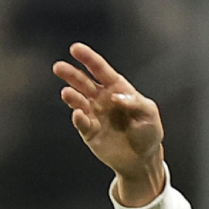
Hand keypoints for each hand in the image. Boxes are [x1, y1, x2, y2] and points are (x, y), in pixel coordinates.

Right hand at [54, 42, 166, 205]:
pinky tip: (78, 113)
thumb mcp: (149, 113)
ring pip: (78, 101)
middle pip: (83, 82)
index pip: (101, 70)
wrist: (143, 159)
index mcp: (117, 89)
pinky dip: (78, 118)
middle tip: (59, 67)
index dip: (89, 59)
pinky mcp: (89, 132)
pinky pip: (81, 123)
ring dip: (72, 96)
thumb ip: (135, 102)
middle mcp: (102, 99)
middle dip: (71, 74)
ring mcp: (94, 115)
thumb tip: (114, 96)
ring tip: (67, 93)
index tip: (75, 48)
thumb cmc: (149, 132)